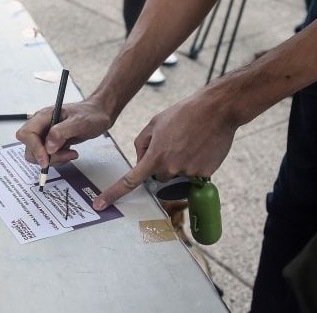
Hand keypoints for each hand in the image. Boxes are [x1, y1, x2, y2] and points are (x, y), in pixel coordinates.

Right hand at [16, 98, 112, 167]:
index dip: (34, 148)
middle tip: (66, 155)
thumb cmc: (90, 115)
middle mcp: (40, 125)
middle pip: (29, 147)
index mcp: (43, 116)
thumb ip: (61, 132)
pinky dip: (57, 159)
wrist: (98, 115)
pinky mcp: (50, 143)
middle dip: (46, 156)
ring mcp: (44, 134)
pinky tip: (69, 152)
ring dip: (53, 159)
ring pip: (37, 155)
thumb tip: (48, 147)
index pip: (27, 134)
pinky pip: (46, 157)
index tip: (46, 159)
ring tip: (71, 153)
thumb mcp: (79, 122)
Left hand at [92, 91, 237, 210]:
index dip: (114, 193)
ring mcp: (189, 173)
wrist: (216, 111)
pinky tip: (200, 147)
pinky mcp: (206, 174)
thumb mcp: (154, 124)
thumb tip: (140, 162)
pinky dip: (195, 164)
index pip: (130, 180)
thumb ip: (142, 144)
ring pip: (177, 176)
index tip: (100, 204)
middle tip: (172, 145)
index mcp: (154, 156)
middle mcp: (171, 168)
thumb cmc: (183, 114)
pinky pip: (194, 175)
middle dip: (161, 165)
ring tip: (189, 143)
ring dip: (179, 165)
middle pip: (158, 176)